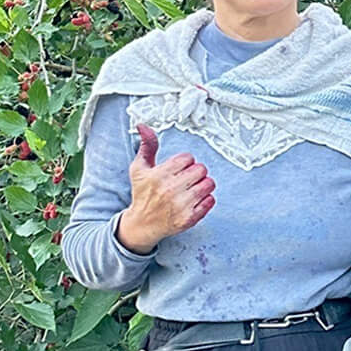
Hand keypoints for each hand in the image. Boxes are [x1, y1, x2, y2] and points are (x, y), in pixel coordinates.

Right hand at [115, 125, 214, 253]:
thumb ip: (147, 146)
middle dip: (196, 172)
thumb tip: (143, 126)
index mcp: (159, 175)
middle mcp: (170, 190)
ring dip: (203, 184)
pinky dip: (206, 199)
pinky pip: (210, 201)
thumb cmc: (142, 194)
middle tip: (187, 178)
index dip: (185, 161)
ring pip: (208, 184)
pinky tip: (195, 200)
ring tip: (192, 188)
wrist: (142, 224)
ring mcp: (181, 205)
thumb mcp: (139, 168)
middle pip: (201, 169)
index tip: (179, 168)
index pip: (188, 158)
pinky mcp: (189, 218)